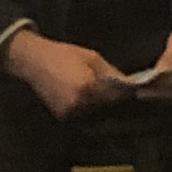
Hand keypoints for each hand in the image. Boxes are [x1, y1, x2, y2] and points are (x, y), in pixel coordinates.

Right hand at [4, 27, 131, 119]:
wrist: (33, 62)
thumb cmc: (64, 55)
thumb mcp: (92, 58)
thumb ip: (112, 73)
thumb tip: (131, 84)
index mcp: (88, 87)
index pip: (116, 95)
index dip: (128, 94)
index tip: (138, 92)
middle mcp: (79, 103)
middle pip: (108, 107)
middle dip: (119, 102)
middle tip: (129, 97)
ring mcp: (70, 112)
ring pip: (97, 113)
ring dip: (106, 108)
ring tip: (115, 100)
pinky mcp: (63, 117)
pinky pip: (84, 115)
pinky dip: (92, 110)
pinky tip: (96, 102)